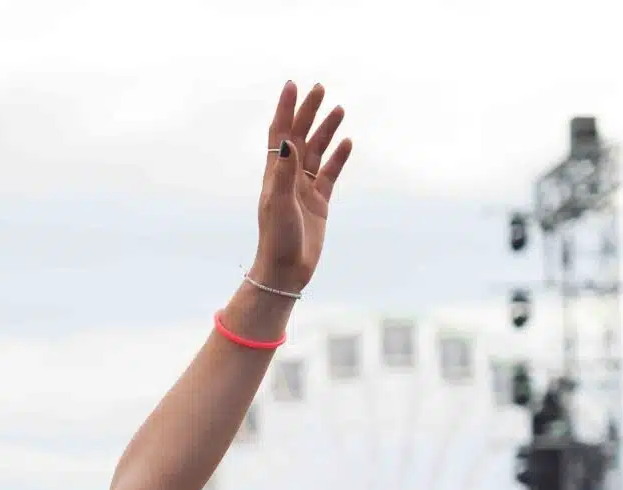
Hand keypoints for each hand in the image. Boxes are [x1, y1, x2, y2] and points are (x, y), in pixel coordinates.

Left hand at [252, 82, 351, 293]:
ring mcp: (304, 190)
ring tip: (339, 109)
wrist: (286, 271)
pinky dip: (338, 157)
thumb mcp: (279, 204)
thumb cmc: (277, 239)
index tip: (293, 85)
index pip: (279, 134)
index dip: (285, 109)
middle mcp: (288, 178)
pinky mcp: (320, 203)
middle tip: (320, 88)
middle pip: (300, 137)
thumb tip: (288, 141)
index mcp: (274, 175)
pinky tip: (347, 142)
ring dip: (326, 130)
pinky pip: (330, 174)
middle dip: (308, 112)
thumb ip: (284, 172)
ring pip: (317, 152)